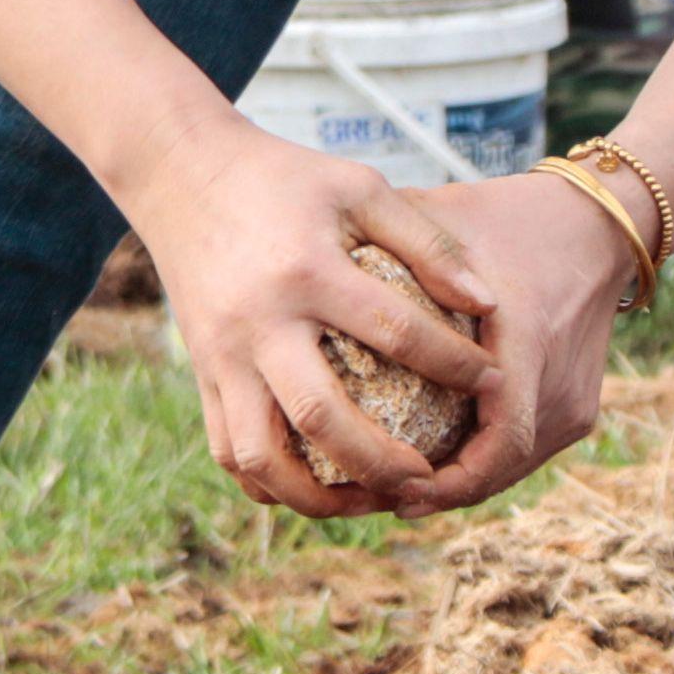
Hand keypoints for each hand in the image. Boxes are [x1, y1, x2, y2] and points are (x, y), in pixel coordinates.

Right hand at [116, 110, 505, 519]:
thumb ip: (426, 240)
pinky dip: (269, 485)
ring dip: (316, 497)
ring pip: (260, 455)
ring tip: (370, 502)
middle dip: (381, 463)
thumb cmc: (285, 179)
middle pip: (320, 418)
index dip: (452, 363)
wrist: (180, 172)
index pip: (393, 331)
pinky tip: (315, 491)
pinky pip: (228, 450)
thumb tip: (486, 304)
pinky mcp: (202, 374)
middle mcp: (260, 323)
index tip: (493, 382)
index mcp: (306, 272)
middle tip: (428, 479)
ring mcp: (222, 356)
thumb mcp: (359, 187)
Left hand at [396, 166, 643, 507]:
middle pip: (499, 471)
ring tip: (393, 490)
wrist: (594, 227)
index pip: (497, 444)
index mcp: (528, 345)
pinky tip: (432, 465)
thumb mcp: (443, 225)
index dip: (447, 483)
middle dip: (437, 493)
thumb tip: (305, 274)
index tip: (393, 493)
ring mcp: (575, 403)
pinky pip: (524, 452)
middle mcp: (560, 385)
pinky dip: (480, 464)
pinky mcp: (578, 409)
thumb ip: (381, 246)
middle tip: (374, 498)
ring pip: (512, 470)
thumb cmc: (506, 220)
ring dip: (458, 484)